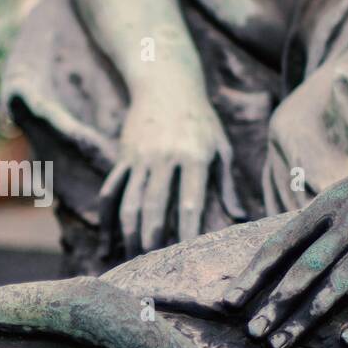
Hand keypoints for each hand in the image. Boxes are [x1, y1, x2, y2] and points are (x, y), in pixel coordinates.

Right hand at [100, 96, 243, 257]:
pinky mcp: (123, 157)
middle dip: (152, 237)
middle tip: (152, 264)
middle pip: (154, 205)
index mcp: (194, 155)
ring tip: (133, 258)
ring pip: (129, 201)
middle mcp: (164, 156)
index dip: (187, 229)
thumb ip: (227, 184)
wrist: (166, 84)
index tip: (186, 255)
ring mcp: (140, 157)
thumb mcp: (221, 146)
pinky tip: (107, 244)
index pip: (189, 200)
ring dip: (128, 233)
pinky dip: (106, 220)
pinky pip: (110, 192)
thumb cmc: (200, 120)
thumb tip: (240, 217)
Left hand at [219, 148, 347, 347]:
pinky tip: (347, 339)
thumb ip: (316, 219)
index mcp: (329, 204)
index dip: (254, 273)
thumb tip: (274, 248)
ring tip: (282, 343)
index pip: (281, 243)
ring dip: (307, 316)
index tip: (229, 301)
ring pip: (339, 283)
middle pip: (305, 268)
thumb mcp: (347, 192)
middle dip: (274, 303)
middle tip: (252, 333)